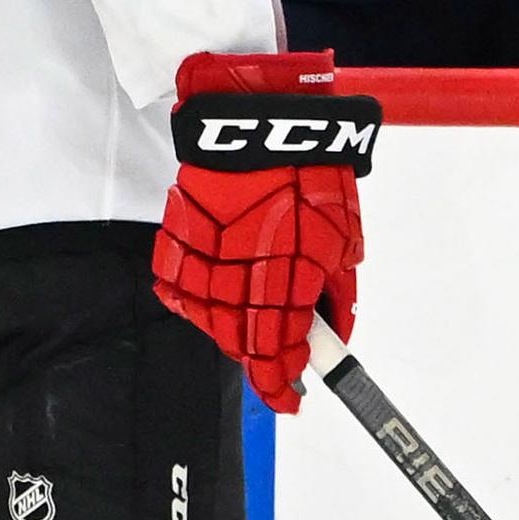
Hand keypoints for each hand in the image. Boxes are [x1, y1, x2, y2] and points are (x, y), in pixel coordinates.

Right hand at [154, 51, 377, 414]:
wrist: (260, 122)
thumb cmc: (311, 174)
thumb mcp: (344, 239)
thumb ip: (337, 296)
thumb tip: (335, 335)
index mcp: (282, 283)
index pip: (274, 357)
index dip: (281, 385)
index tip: (292, 398)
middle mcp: (234, 279)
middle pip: (241, 344)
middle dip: (264, 355)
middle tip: (286, 352)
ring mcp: (198, 262)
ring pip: (211, 321)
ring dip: (235, 328)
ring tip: (259, 310)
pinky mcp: (174, 241)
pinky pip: (183, 288)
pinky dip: (202, 297)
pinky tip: (223, 287)